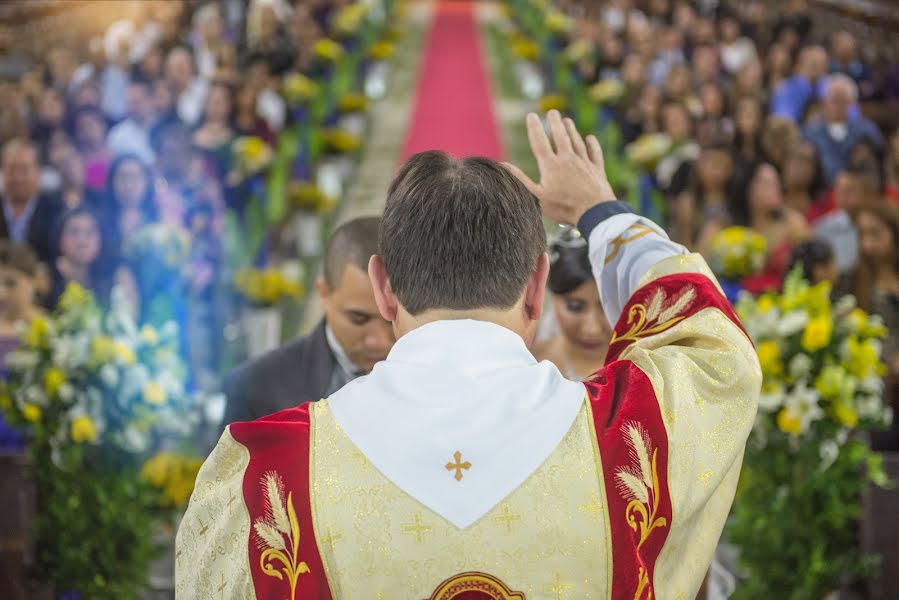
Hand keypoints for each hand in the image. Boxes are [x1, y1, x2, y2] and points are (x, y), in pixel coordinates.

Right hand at [504, 110, 615, 224]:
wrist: (594, 212)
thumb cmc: (563, 207)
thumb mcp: (537, 196)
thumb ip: (520, 179)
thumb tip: (503, 164)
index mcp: (551, 165)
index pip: (540, 142)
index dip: (534, 128)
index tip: (531, 115)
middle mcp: (568, 159)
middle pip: (561, 136)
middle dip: (555, 123)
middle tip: (552, 112)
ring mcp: (584, 163)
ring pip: (577, 142)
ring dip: (572, 130)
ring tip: (567, 120)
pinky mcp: (597, 170)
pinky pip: (595, 153)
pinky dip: (592, 144)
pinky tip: (590, 138)